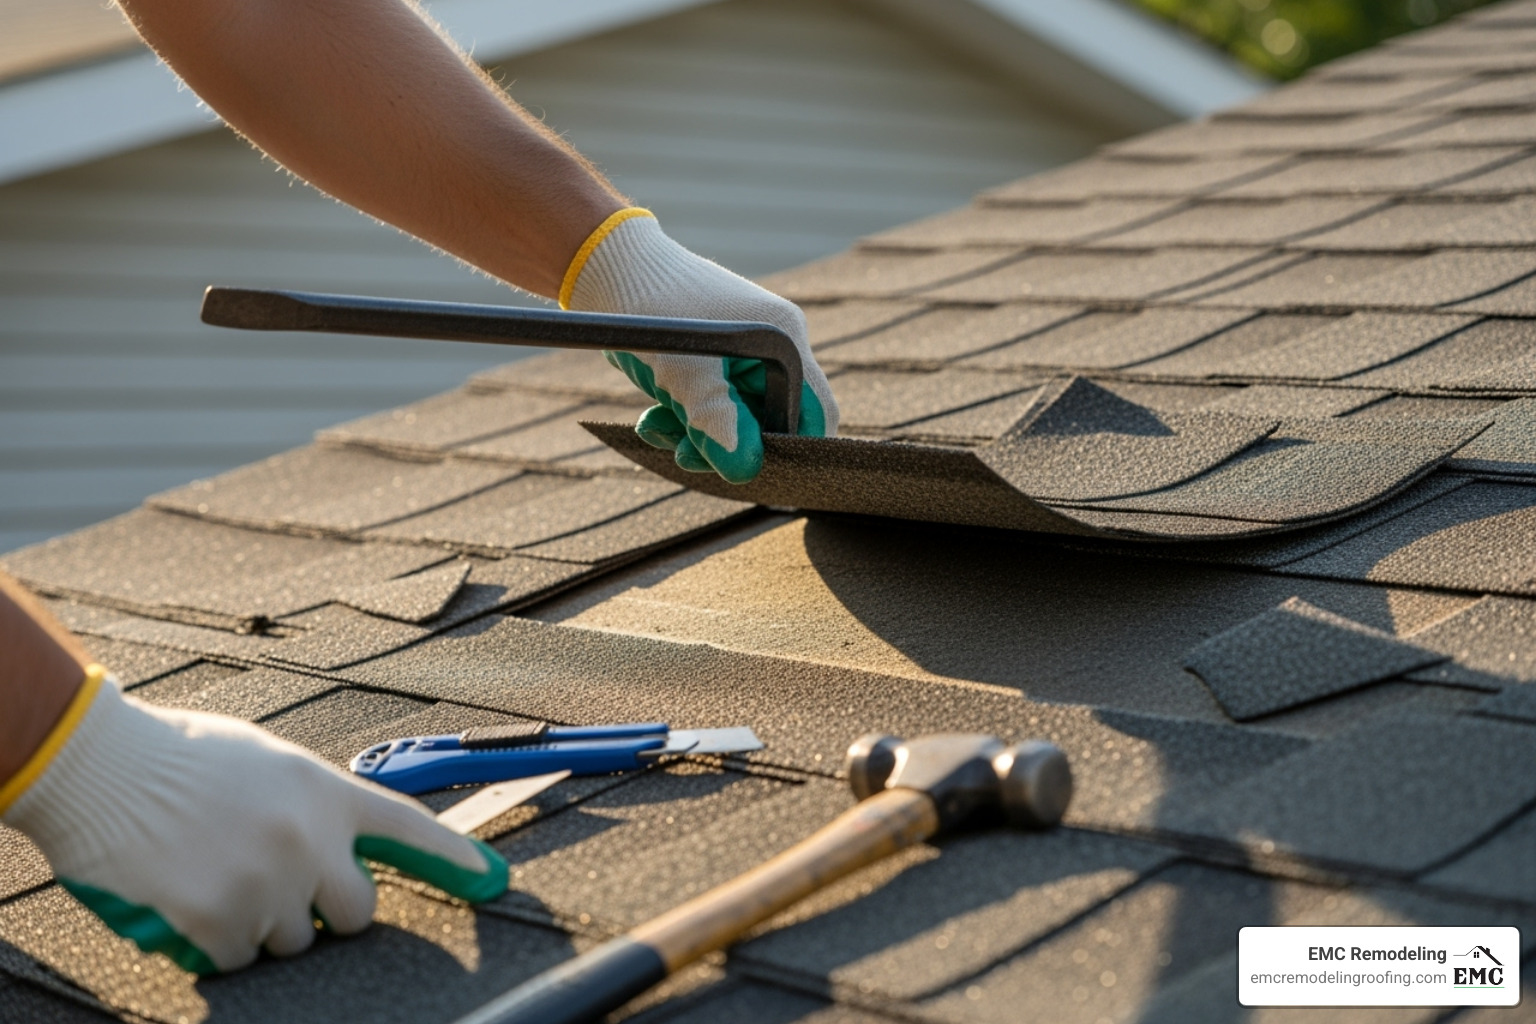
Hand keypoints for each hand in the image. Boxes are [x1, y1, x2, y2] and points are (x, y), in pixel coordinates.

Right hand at [1, 669, 506, 972]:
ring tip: (218, 876)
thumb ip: (313, 802)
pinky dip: (217, 944)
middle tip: (284, 888)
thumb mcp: (270, 762)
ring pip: (293, 943)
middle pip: (358, 912)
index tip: (493, 878)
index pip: (410, 829)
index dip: (457, 858)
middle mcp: (310, 840)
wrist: (104, 766)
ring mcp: (268, 883)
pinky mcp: (220, 920)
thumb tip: (337, 839)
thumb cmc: (181, 756)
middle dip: (328, 911)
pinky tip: (191, 900)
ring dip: (263, 926)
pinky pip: (239, 960)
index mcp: (327, 792)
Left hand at [562, 210, 839, 483]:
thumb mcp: (685, 372)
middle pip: (771, 423)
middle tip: (686, 455)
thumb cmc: (653, 308)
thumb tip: (745, 471)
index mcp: (783, 339)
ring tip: (660, 431)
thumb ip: (717, 421)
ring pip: (736, 421)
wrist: (607, 269)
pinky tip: (653, 420)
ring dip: (697, 436)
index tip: (751, 470)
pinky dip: (684, 421)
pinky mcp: (713, 364)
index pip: (815, 411)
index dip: (791, 448)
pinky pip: (711, 408)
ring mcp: (742, 357)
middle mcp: (771, 348)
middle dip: (728, 445)